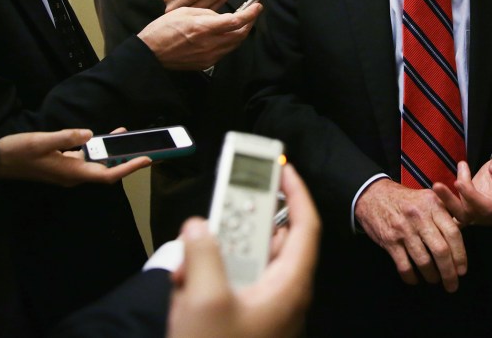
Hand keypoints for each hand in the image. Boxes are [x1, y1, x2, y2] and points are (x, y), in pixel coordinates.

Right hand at [0, 127, 149, 185]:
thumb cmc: (17, 152)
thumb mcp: (41, 141)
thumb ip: (66, 137)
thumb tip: (88, 134)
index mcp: (71, 172)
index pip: (107, 174)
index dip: (129, 167)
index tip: (147, 160)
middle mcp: (73, 175)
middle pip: (107, 170)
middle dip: (127, 160)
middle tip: (149, 149)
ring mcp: (68, 171)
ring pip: (98, 163)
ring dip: (114, 152)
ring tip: (128, 136)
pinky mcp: (63, 165)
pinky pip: (87, 158)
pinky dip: (98, 149)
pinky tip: (103, 136)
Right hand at [138, 5, 260, 70]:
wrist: (151, 53)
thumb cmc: (164, 30)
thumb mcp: (186, 11)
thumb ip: (208, 13)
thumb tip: (222, 17)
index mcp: (204, 28)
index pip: (236, 21)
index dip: (251, 14)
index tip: (257, 6)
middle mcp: (209, 44)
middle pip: (240, 35)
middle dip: (249, 23)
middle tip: (252, 13)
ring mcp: (209, 56)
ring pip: (234, 44)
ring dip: (241, 33)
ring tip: (241, 23)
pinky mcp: (206, 63)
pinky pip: (224, 52)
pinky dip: (230, 42)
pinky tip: (226, 35)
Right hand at [167, 165, 319, 337]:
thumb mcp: (203, 301)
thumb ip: (202, 254)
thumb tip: (198, 229)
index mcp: (289, 286)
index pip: (304, 227)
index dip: (296, 194)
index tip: (283, 169)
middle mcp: (284, 298)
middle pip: (275, 243)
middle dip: (248, 221)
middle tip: (228, 201)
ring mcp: (266, 314)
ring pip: (251, 265)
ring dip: (225, 250)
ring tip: (198, 245)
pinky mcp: (245, 326)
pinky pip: (235, 288)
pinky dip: (215, 276)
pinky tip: (187, 279)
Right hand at [353, 179, 466, 291]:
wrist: (374, 195)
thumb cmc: (407, 201)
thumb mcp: (428, 198)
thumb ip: (447, 212)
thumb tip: (465, 231)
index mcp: (433, 205)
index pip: (453, 233)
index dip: (460, 255)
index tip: (462, 270)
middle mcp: (419, 216)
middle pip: (441, 250)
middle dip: (449, 272)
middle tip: (452, 285)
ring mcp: (403, 229)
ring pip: (424, 261)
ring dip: (432, 276)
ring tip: (435, 280)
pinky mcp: (389, 241)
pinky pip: (404, 266)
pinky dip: (411, 277)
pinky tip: (415, 279)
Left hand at [433, 151, 491, 227]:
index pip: (488, 209)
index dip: (472, 197)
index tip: (459, 183)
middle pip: (470, 215)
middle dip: (452, 201)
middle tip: (438, 186)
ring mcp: (481, 216)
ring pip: (460, 215)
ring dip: (446, 201)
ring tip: (436, 186)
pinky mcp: (470, 211)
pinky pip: (455, 213)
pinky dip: (445, 204)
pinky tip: (436, 191)